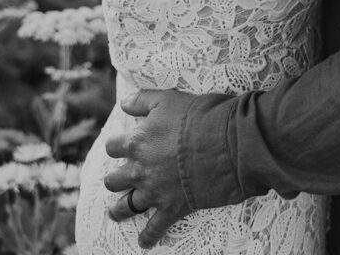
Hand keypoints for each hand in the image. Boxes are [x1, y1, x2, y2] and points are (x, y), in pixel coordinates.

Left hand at [104, 89, 202, 248]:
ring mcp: (154, 192)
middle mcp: (140, 169)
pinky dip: (148, 237)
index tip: (120, 145)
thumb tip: (123, 102)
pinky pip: (154, 228)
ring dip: (120, 210)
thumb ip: (142, 100)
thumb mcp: (168, 99)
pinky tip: (144, 243)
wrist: (226, 142)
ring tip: (116, 213)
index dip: (116, 144)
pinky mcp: (172, 208)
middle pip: (114, 179)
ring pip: (126, 207)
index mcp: (137, 142)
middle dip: (115, 179)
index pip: (113, 145)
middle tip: (119, 178)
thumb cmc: (199, 115)